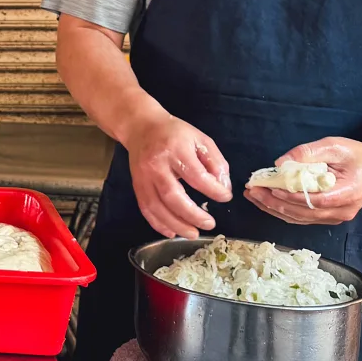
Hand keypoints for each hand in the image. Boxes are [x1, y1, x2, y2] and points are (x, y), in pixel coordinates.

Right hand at [124, 112, 231, 238]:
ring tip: (193, 233)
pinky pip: (145, 208)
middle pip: (173, 196)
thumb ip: (215, 163)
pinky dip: (158, 223)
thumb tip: (223, 188)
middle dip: (193, 215)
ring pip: (156, 207)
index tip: (225, 197)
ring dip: (175, 224)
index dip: (214, 191)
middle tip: (210, 224)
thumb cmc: (175, 133)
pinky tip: (171, 232)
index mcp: (175, 150)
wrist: (141, 127)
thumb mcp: (201, 140)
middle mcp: (156, 164)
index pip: (196, 176)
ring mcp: (143, 176)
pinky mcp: (136, 185)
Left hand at [246, 137, 361, 224]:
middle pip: (304, 212)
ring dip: (274, 208)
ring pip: (300, 218)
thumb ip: (308, 152)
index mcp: (349, 192)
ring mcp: (336, 217)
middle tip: (252, 191)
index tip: (271, 188)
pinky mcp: (328, 217)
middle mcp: (343, 210)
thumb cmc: (356, 155)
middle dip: (275, 203)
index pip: (316, 200)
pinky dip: (282, 211)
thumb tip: (280, 162)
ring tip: (253, 196)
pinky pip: (302, 218)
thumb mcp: (334, 145)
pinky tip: (266, 202)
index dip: (292, 196)